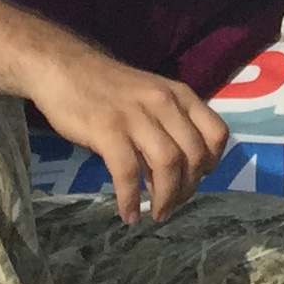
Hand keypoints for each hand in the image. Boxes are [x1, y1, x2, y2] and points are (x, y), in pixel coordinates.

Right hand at [30, 49, 226, 224]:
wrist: (66, 68)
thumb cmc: (110, 88)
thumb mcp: (151, 98)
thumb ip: (167, 128)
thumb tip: (173, 176)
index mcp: (180, 95)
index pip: (217, 133)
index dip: (212, 163)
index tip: (197, 180)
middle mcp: (164, 103)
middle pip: (194, 154)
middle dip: (188, 189)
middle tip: (172, 206)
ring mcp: (136, 115)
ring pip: (168, 163)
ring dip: (166, 197)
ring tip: (157, 215)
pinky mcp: (107, 129)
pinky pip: (128, 171)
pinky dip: (130, 198)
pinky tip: (128, 214)